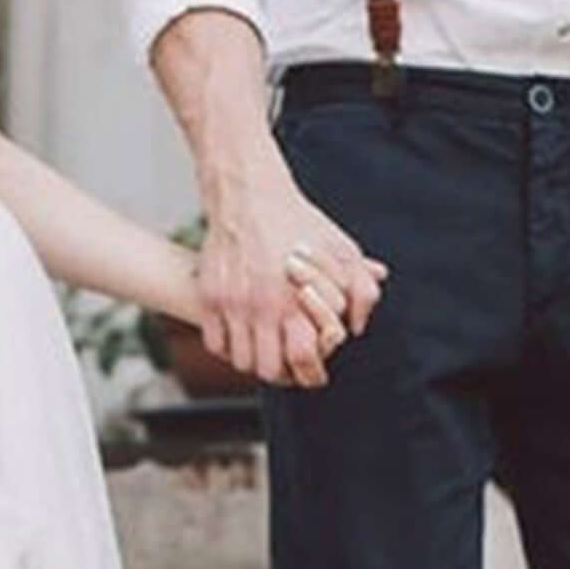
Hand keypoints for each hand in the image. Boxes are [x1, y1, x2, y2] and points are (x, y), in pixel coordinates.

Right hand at [198, 174, 384, 389]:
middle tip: (290, 366)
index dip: (311, 374)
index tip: (314, 373)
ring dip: (255, 361)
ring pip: (240, 361)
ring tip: (267, 351)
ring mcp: (230, 302)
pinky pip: (215, 343)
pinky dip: (229, 347)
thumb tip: (358, 326)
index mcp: (294, 298)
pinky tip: (245, 336)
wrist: (249, 195)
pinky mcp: (208, 296)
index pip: (302, 360)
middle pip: (268, 370)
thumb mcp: (342, 250)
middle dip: (283, 373)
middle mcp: (259, 305)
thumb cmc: (298, 223)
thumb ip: (361, 290)